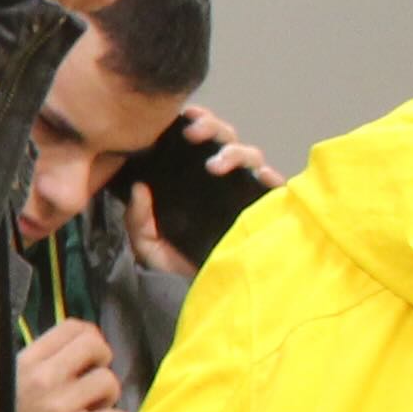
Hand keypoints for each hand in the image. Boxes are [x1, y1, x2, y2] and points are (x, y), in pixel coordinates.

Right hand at [13, 317, 129, 411]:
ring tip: (94, 407)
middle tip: (94, 377)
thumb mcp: (4, 385)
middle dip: (103, 360)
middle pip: (96, 346)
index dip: (89, 337)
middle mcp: (43, 379)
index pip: (71, 328)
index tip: (87, 354)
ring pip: (108, 381)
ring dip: (108, 395)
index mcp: (25, 363)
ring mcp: (59, 407)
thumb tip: (71, 353)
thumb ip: (34, 366)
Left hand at [120, 109, 276, 275]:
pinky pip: (275, 186)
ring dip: (234, 151)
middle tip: (193, 134)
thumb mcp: (148, 244)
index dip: (195, 122)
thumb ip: (138, 219)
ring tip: (215, 164)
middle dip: (212, 128)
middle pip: (224, 139)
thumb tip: (139, 189)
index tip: (183, 117)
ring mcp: (246, 191)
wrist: (204, 293)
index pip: (197, 141)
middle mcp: (222, 180)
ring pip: (250, 155)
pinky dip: (271, 176)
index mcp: (193, 179)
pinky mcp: (266, 208)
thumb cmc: (177, 265)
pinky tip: (260, 176)